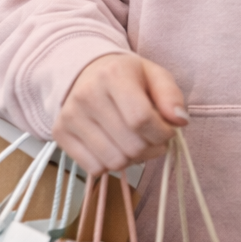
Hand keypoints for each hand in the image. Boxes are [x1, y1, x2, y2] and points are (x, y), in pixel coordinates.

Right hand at [53, 52, 186, 175]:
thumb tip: (180, 121)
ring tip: (135, 142)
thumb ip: (171, 96)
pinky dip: (110, 164)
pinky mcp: (60, 134)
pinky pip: (94, 169)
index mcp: (113, 75)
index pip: (141, 119)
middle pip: (130, 145)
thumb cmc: (126, 77)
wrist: (86, 72)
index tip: (168, 131)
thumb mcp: (154, 75)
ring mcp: (70, 116)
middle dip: (151, 148)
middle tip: (153, 138)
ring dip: (133, 159)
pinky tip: (114, 146)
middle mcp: (87, 95)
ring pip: (114, 162)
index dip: (162, 133)